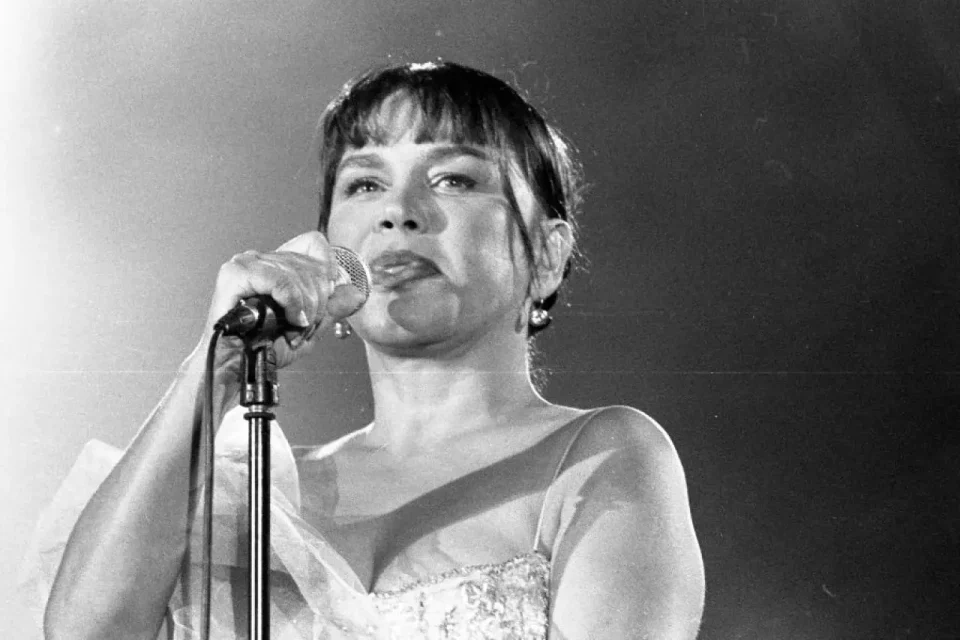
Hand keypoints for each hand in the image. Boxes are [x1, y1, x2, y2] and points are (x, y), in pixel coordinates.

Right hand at [203, 231, 365, 369]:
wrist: (236, 369)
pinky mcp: (236, 274)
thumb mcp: (309, 328)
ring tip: (294, 327)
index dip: (329, 269)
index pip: (315, 245)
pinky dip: (292, 302)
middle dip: (319, 302)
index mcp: (278, 266)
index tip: (329, 296)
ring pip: (299, 274)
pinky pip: (280, 281)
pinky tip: (290, 318)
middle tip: (306, 325)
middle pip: (313, 265)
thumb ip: (332, 308)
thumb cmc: (262, 350)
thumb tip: (355, 292)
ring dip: (306, 308)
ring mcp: (248, 264)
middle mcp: (263, 260)